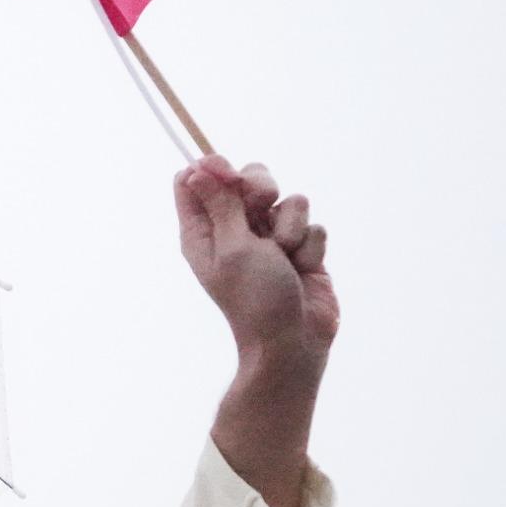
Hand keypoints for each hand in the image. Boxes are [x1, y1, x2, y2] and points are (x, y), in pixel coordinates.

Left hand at [176, 156, 336, 363]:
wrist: (293, 339)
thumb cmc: (255, 298)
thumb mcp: (232, 246)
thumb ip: (220, 204)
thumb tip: (194, 169)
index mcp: (203, 231)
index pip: (195, 182)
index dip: (212, 167)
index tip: (228, 172)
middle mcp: (234, 230)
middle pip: (247, 178)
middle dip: (260, 186)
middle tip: (261, 204)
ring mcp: (270, 238)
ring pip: (288, 199)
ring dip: (289, 226)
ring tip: (283, 255)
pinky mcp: (301, 247)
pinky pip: (311, 223)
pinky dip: (308, 245)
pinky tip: (302, 268)